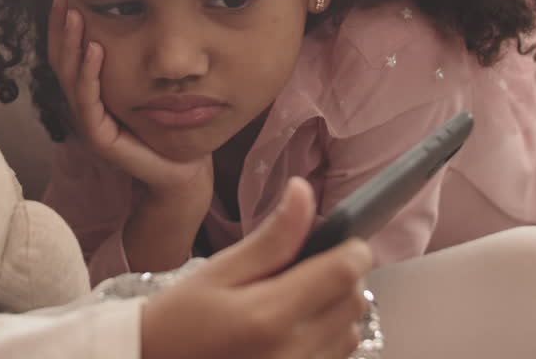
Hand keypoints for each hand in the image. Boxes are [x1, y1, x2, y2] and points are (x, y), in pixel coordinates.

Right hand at [47, 0, 211, 196]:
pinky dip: (89, 75)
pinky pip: (89, 102)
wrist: (182, 168)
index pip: (68, 53)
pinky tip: (94, 49)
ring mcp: (89, 123)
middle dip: (59, 28)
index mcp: (92, 92)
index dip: (62, 25)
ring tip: (74, 15)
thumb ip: (136, 57)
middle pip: (61, 62)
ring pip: (71, 79)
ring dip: (71, 44)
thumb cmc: (168, 125)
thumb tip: (137, 11)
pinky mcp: (99, 139)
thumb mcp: (149, 83)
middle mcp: (84, 106)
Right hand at [141, 178, 373, 358]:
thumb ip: (271, 237)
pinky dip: (327, 335)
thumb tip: (304, 192)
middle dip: (342, 275)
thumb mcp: (218, 270)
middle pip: (355, 301)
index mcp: (268, 315)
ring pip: (352, 330)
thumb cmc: (180, 319)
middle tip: (304, 265)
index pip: (343, 272)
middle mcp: (292, 351)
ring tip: (295, 299)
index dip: (349, 247)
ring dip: (336, 308)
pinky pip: (338, 355)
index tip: (336, 237)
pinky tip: (293, 327)